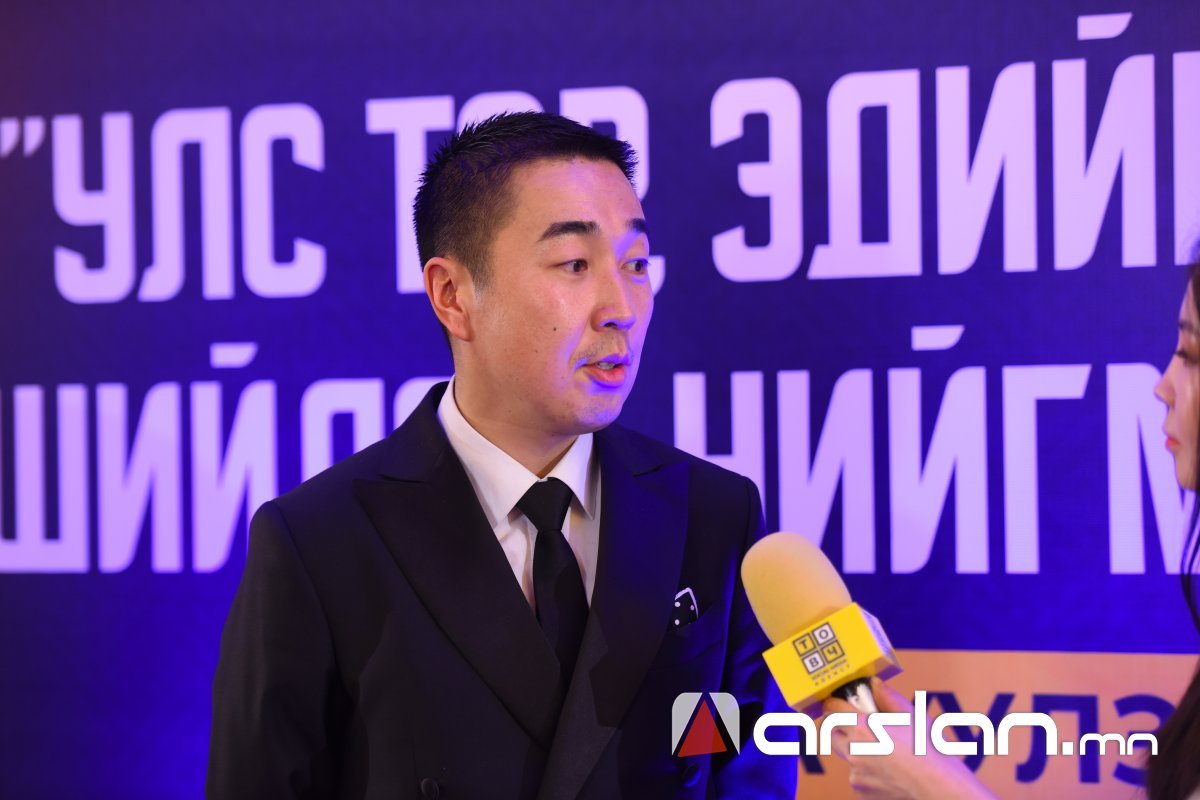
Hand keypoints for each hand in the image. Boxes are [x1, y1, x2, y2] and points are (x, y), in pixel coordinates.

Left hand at [821, 678, 996, 799]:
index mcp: (861, 727)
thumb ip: (887, 696)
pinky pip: (858, 777)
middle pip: (831, 734)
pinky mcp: (861, 792)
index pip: (831, 710)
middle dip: (840, 729)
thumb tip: (874, 684)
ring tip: (883, 753)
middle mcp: (853, 751)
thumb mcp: (910, 714)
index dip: (835, 705)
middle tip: (857, 728)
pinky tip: (888, 771)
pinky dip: (867, 773)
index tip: (840, 705)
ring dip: (857, 752)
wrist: (938, 784)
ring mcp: (855, 774)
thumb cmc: (927, 747)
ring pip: (846, 757)